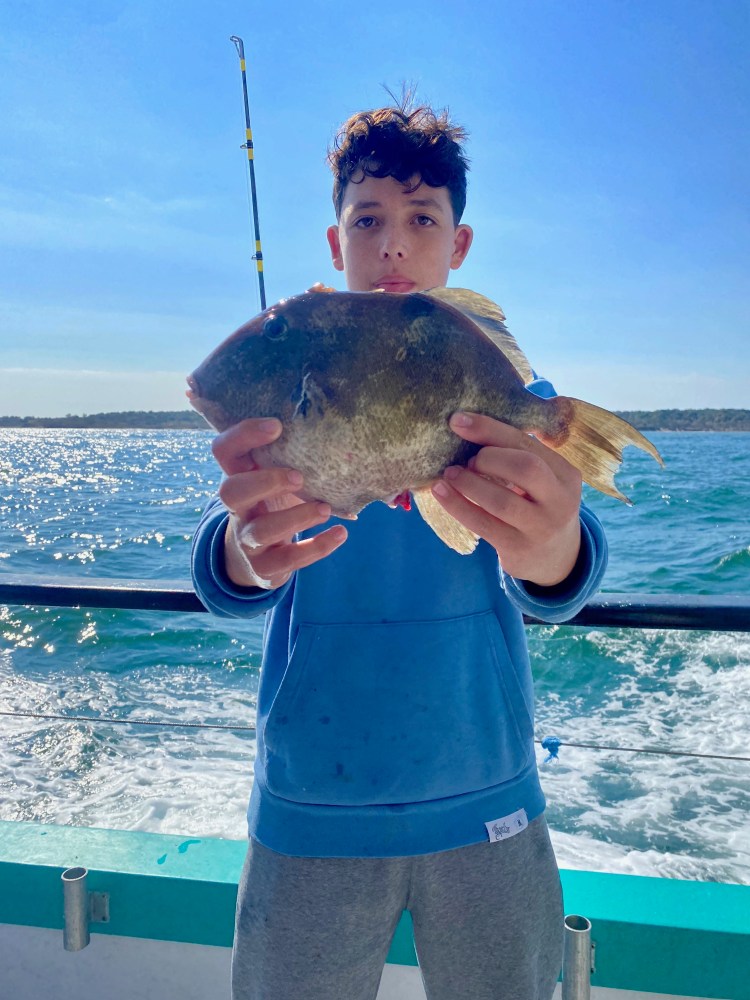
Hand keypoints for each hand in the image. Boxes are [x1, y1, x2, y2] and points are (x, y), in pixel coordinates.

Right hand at [213, 418, 346, 589]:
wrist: (258, 557)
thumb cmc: (274, 503)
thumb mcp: (274, 478)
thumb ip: (289, 456)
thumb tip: (338, 427)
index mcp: (237, 478)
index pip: (224, 451)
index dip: (243, 435)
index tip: (277, 426)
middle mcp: (237, 509)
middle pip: (230, 492)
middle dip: (265, 482)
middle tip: (299, 476)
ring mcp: (247, 540)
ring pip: (261, 531)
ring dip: (296, 518)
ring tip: (326, 509)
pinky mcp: (265, 567)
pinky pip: (289, 559)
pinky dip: (317, 547)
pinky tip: (341, 533)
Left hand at [432, 412, 581, 586]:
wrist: (556, 559)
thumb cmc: (539, 506)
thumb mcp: (544, 481)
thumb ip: (521, 455)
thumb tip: (470, 425)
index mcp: (566, 473)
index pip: (527, 443)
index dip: (490, 429)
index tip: (458, 421)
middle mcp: (560, 500)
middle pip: (525, 467)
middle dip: (488, 457)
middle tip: (467, 461)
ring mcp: (541, 527)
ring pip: (501, 500)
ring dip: (468, 483)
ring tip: (450, 474)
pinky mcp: (518, 548)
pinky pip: (483, 524)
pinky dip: (457, 505)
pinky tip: (441, 492)